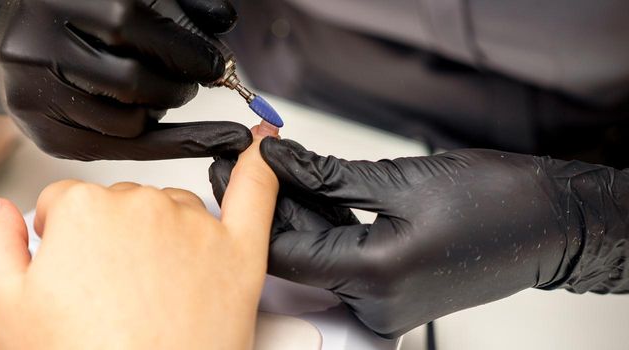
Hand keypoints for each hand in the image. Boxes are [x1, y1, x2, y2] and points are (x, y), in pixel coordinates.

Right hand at [0, 0, 249, 159]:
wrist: (12, 43)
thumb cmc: (75, 17)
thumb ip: (176, 4)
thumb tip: (223, 20)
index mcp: (57, 1)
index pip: (129, 24)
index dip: (181, 48)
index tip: (214, 62)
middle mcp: (35, 47)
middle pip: (130, 82)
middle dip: (177, 88)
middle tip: (193, 83)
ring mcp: (34, 95)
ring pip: (127, 123)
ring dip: (162, 113)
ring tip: (164, 95)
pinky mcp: (42, 133)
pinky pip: (116, 149)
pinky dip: (158, 142)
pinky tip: (184, 132)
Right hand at [0, 130, 277, 348]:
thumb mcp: (5, 311)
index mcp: (83, 210)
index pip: (63, 203)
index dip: (60, 240)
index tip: (68, 272)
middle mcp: (141, 205)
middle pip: (117, 203)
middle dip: (109, 239)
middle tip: (109, 294)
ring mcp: (194, 225)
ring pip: (170, 207)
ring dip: (158, 233)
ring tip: (151, 293)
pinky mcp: (238, 251)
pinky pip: (254, 193)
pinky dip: (258, 167)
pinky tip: (262, 148)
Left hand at [212, 139, 628, 336]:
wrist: (546, 223)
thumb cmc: (494, 202)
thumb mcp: (399, 179)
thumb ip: (327, 176)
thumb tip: (280, 162)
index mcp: (374, 276)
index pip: (283, 250)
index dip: (251, 205)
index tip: (233, 168)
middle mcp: (376, 302)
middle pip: (297, 257)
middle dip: (271, 208)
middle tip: (248, 163)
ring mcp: (384, 303)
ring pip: (318, 259)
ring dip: (298, 216)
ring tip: (277, 170)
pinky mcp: (392, 292)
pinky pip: (342, 262)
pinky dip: (326, 230)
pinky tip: (309, 195)